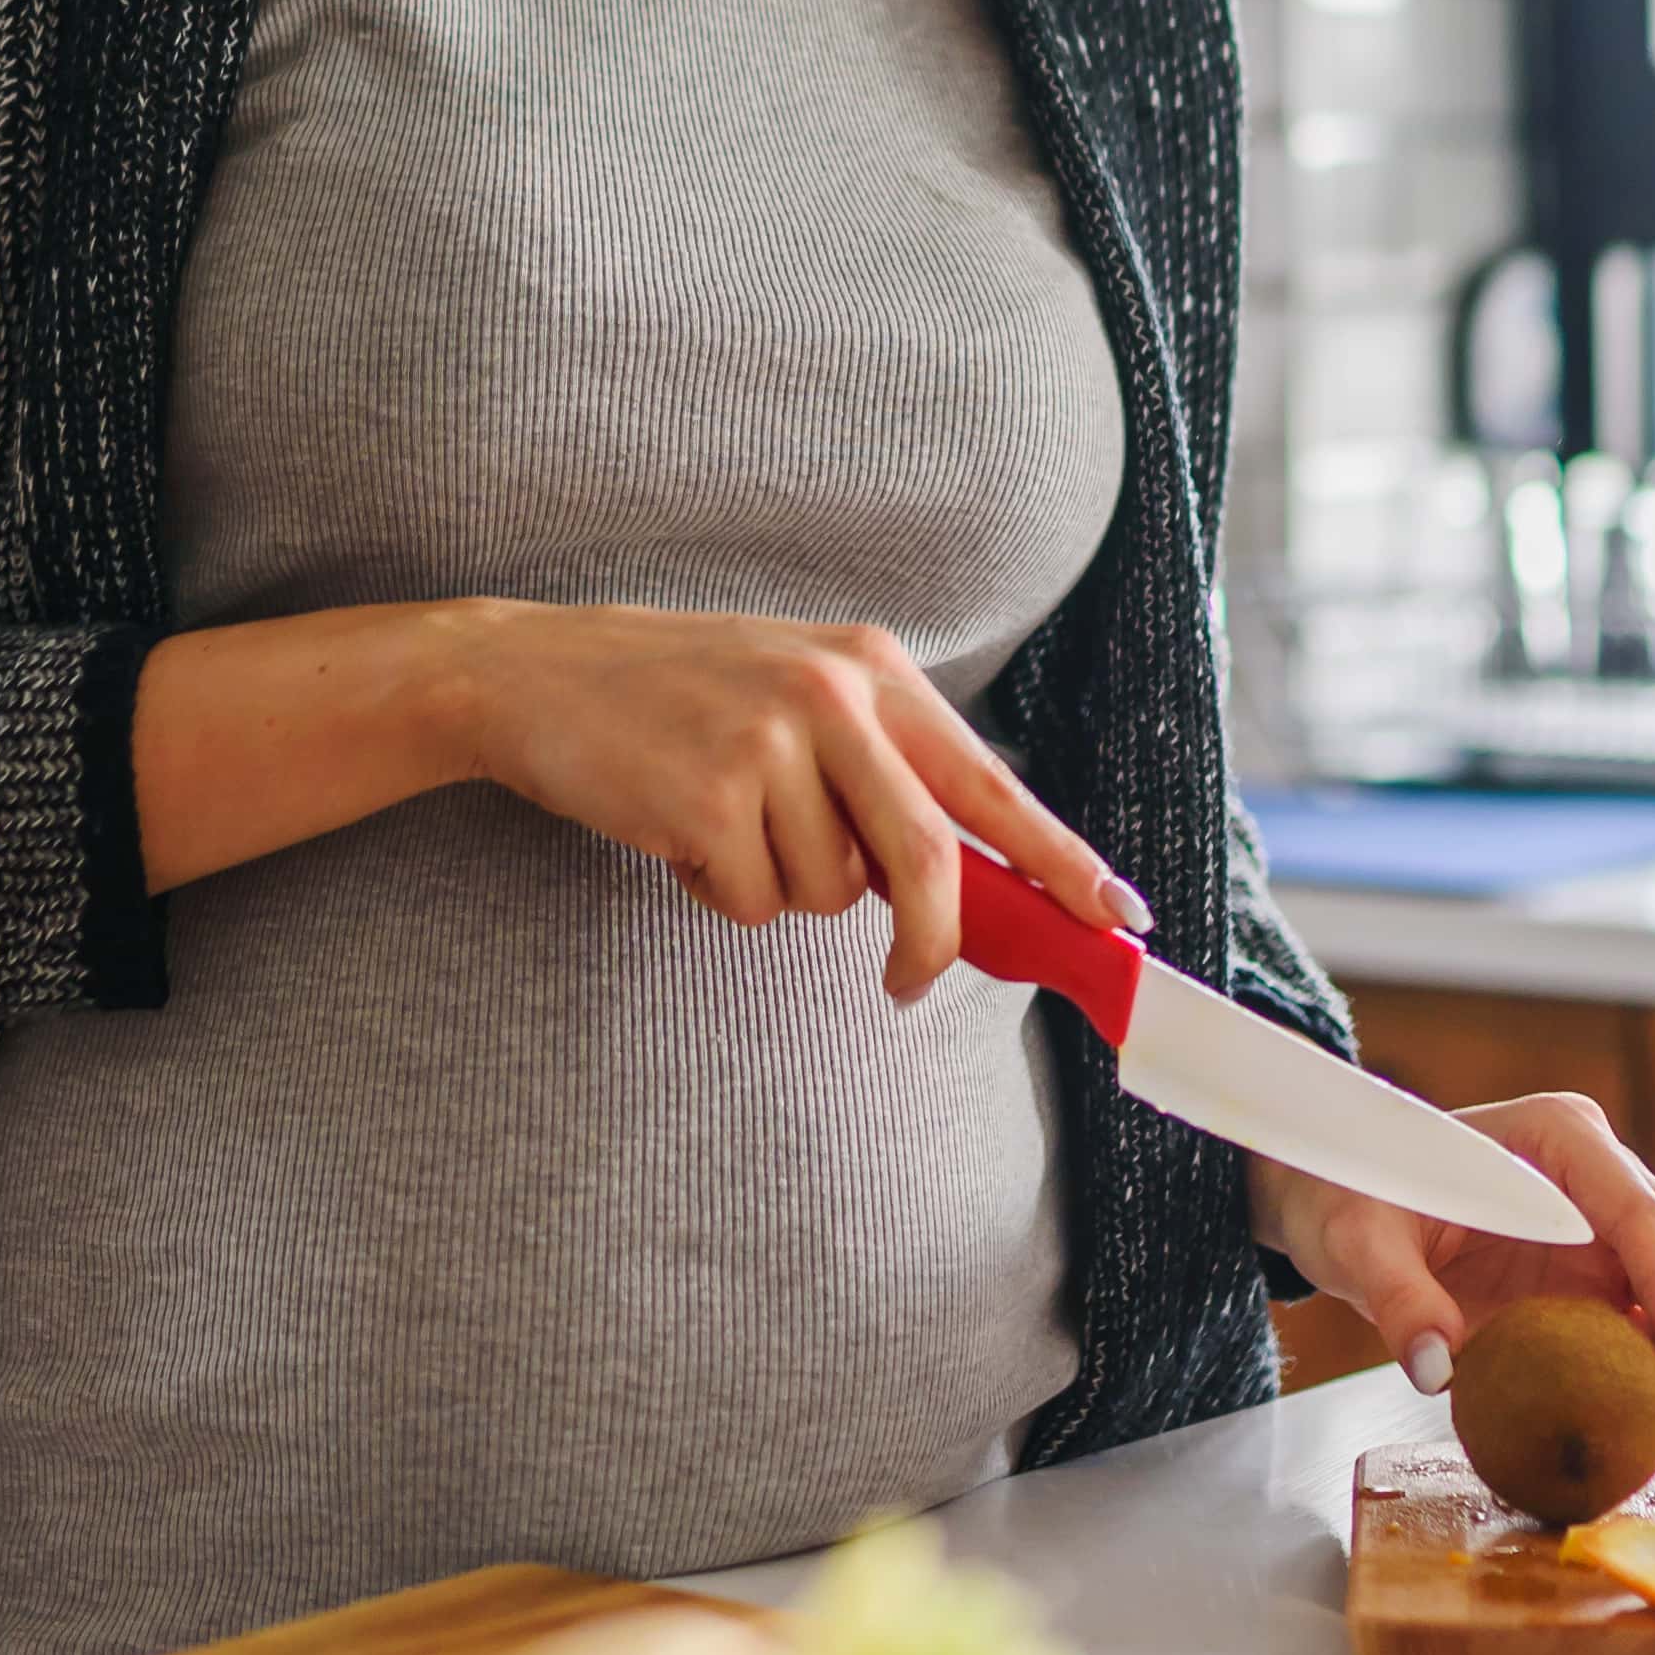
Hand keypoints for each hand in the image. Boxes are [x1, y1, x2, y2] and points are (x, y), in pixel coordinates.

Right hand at [444, 602, 1143, 1000]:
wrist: (537, 675)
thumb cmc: (678, 701)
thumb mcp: (796, 701)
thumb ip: (879, 775)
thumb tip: (964, 889)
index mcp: (872, 669)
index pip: (989, 784)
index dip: (1061, 860)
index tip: (1118, 919)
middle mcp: (834, 695)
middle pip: (928, 860)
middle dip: (931, 942)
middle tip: (910, 985)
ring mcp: (771, 742)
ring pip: (830, 894)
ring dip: (780, 890)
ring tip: (721, 825)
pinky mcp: (710, 795)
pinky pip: (755, 904)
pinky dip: (722, 895)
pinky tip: (680, 834)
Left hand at [1253, 1097, 1654, 1388]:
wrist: (1339, 1197)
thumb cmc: (1351, 1197)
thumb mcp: (1356, 1243)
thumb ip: (1395, 1298)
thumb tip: (1438, 1368)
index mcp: (1557, 1136)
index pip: (1640, 1212)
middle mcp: (1598, 1166)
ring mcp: (1604, 1215)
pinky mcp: (1598, 1263)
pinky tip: (1647, 1407)